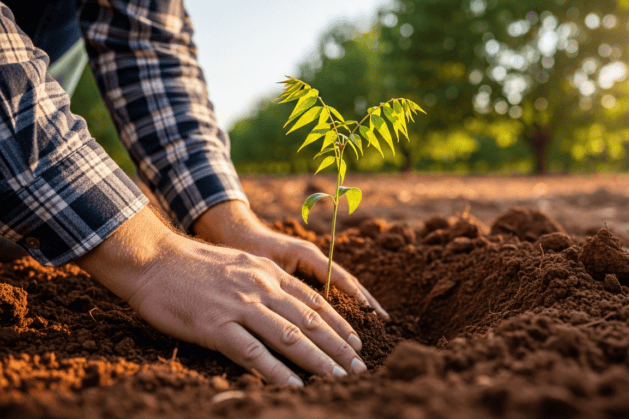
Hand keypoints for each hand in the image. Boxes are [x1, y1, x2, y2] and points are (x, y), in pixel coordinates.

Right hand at [77, 207, 366, 385]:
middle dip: (339, 346)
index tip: (356, 342)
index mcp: (267, 272)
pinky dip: (277, 371)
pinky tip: (295, 385)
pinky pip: (253, 352)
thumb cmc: (192, 265)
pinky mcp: (216, 325)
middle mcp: (261, 287)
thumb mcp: (239, 264)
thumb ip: (264, 283)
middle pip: (309, 320)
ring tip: (341, 379)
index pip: (314, 301)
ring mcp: (239, 305)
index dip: (338, 324)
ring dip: (319, 361)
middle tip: (360, 367)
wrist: (153, 259)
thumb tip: (285, 305)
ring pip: (289, 336)